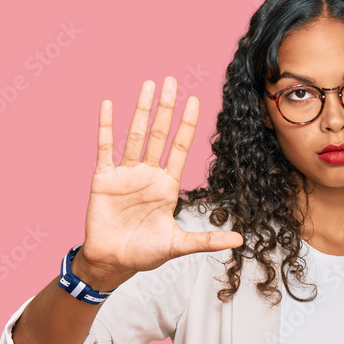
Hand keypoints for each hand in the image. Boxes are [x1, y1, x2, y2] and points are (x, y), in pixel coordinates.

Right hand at [77, 77, 242, 286]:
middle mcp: (148, 174)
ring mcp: (126, 174)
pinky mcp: (103, 179)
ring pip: (136, 135)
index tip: (195, 100)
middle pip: (160, 134)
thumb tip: (240, 241)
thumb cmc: (145, 253)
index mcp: (167, 185)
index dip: (187, 125)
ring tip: (149, 85)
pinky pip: (105, 148)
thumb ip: (207, 240)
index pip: (180, 147)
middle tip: (172, 80)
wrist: (113, 262)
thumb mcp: (179, 245)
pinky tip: (110, 105)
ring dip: (142, 110)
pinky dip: (106, 127)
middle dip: (167, 108)